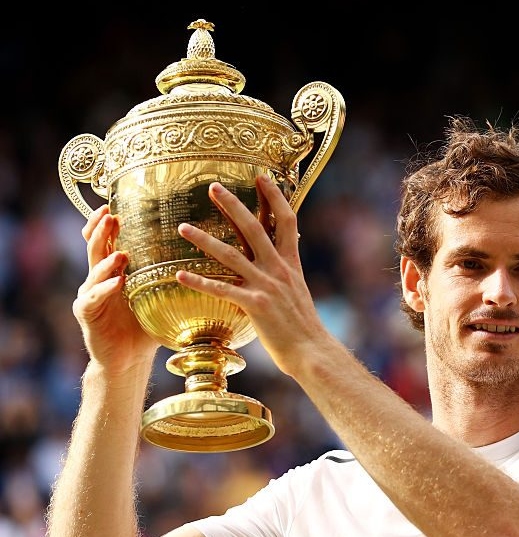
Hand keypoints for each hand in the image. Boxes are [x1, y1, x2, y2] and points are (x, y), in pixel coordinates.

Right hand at [72, 205, 160, 370]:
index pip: (107, 240)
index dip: (106, 223)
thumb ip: (173, 277)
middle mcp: (98, 278)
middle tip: (111, 216)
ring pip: (94, 270)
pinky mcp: (87, 312)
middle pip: (96, 247)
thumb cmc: (146, 325)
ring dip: (107, 260)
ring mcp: (90, 294)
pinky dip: (105, 289)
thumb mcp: (160, 296)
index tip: (114, 204)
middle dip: (102, 231)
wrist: (127, 358)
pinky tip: (118, 283)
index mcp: (114, 270)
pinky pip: (94, 298)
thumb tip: (209, 258)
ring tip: (122, 253)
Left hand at [175, 175, 327, 376]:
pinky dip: (200, 282)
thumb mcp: (298, 292)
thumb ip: (284, 274)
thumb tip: (275, 262)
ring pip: (231, 255)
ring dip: (205, 240)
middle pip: (255, 228)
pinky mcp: (255, 305)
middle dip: (234, 205)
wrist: (312, 351)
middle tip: (213, 187)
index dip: (275, 197)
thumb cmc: (303, 327)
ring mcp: (267, 286)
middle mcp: (279, 270)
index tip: (262, 177)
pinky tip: (179, 274)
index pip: (286, 221)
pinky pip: (222, 290)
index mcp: (291, 264)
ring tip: (182, 228)